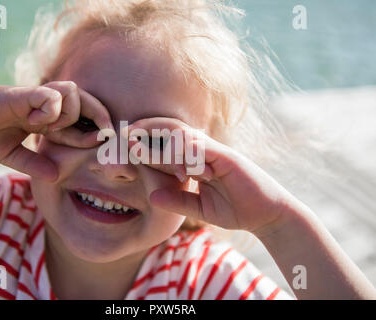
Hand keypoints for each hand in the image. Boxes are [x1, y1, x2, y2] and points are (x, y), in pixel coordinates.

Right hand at [0, 81, 112, 180]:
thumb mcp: (12, 156)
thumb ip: (34, 164)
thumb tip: (56, 176)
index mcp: (46, 117)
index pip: (81, 117)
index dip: (94, 130)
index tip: (100, 142)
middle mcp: (45, 105)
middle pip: (84, 98)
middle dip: (100, 115)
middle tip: (105, 133)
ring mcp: (34, 98)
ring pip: (72, 92)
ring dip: (71, 114)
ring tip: (52, 129)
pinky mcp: (21, 94)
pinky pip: (49, 96)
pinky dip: (51, 110)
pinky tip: (35, 122)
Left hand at [123, 117, 297, 233]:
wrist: (267, 216)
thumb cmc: (235, 209)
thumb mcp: (200, 208)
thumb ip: (178, 200)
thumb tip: (152, 196)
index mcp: (197, 160)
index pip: (169, 144)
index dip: (148, 142)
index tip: (125, 144)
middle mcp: (205, 151)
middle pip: (173, 130)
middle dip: (148, 128)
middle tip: (124, 132)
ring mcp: (217, 152)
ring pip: (184, 134)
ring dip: (159, 133)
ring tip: (136, 135)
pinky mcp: (229, 159)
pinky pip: (204, 149)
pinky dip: (184, 149)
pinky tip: (165, 150)